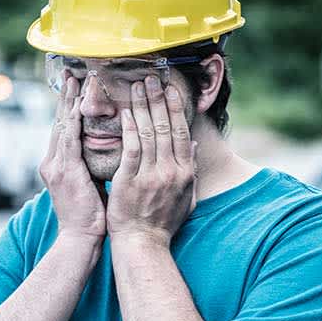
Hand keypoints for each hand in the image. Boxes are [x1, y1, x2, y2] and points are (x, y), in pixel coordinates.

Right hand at [39, 76, 106, 240]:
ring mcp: (56, 166)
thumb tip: (111, 150)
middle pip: (59, 121)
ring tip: (73, 81)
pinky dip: (72, 122)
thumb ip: (94, 164)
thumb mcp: (91, 184)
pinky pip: (69, 141)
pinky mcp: (65, 172)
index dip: (68, 106)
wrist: (81, 239)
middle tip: (68, 73)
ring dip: (68, 102)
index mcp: (58, 165)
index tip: (74, 87)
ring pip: (62, 126)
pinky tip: (77, 106)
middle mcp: (52, 162)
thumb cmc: (92, 215)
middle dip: (64, 97)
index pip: (64, 128)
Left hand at [107, 76, 196, 245]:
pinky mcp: (129, 181)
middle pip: (166, 127)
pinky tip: (125, 113)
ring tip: (137, 87)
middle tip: (152, 77)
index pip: (183, 132)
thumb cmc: (163, 222)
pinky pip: (130, 149)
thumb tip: (196, 145)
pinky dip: (129, 130)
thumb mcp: (186, 197)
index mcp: (185, 173)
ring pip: (148, 133)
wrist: (142, 243)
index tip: (171, 89)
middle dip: (158, 99)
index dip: (177, 108)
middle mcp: (170, 172)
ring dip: (142, 107)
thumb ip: (191, 170)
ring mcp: (150, 176)